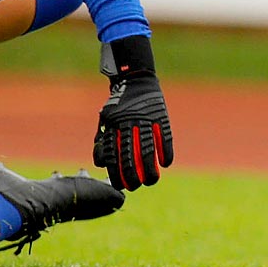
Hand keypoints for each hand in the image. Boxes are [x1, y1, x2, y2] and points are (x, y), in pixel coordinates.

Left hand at [93, 35, 174, 188]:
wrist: (135, 80)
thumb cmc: (118, 104)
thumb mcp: (105, 120)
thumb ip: (103, 140)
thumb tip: (101, 163)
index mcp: (114, 127)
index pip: (115, 157)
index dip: (118, 174)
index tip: (122, 186)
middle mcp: (129, 125)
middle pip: (131, 157)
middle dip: (133, 176)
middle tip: (136, 187)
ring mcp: (146, 121)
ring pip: (148, 151)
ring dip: (150, 169)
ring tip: (152, 181)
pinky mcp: (161, 116)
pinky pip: (165, 138)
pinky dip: (166, 152)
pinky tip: (166, 163)